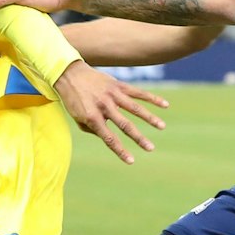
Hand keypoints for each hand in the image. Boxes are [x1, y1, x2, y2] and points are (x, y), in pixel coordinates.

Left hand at [52, 60, 167, 164]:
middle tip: (151, 148)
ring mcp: (112, 95)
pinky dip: (152, 98)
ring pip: (135, 108)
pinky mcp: (118, 85)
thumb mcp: (77, 118)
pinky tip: (165, 105)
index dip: (120, 151)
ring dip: (150, 118)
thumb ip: (93, 130)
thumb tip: (110, 138)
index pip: (109, 138)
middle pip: (125, 125)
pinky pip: (138, 92)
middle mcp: (104, 106)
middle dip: (139, 138)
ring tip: (162, 127)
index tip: (131, 161)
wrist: (69, 73)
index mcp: (92, 117)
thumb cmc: (72, 99)